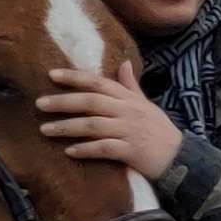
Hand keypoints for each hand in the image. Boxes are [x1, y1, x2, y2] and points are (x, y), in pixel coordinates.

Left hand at [38, 61, 182, 181]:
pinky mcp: (131, 151)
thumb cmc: (159, 130)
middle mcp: (127, 111)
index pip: (98, 82)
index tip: (51, 75)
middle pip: (91, 102)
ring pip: (93, 125)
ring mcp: (129, 131)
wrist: (181, 158)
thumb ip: (131, 85)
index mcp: (128, 98)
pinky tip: (70, 152)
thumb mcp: (146, 104)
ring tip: (45, 130)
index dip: (75, 77)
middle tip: (39, 104)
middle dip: (63, 102)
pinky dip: (86, 149)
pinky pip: (104, 148)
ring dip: (67, 127)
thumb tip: (123, 63)